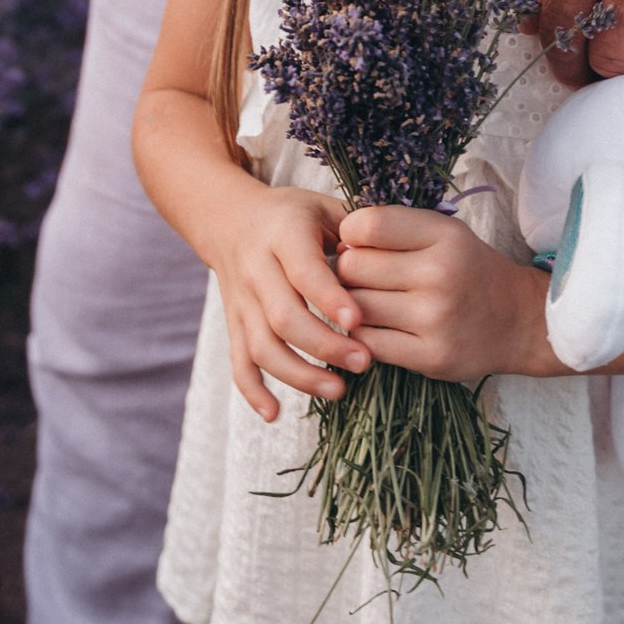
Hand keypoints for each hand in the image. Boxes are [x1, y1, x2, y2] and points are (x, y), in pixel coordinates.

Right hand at [204, 186, 369, 422]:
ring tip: (339, 390)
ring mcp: (241, 301)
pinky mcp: (233, 324)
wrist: (231, 220)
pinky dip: (253, 391)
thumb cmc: (294, 216)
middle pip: (283, 316)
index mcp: (283, 235)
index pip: (304, 271)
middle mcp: (256, 269)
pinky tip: (275, 414)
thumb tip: (392, 263)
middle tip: (364, 362)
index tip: (359, 321)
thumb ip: (357, 233)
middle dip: (324, 344)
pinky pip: (238, 362)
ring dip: (298, 374)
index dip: (330, 298)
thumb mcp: (324, 208)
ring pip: (261, 346)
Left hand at [336, 206, 558, 383]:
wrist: (521, 321)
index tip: (358, 244)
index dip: (350, 234)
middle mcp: (440, 274)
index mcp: (444, 235)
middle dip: (348, 271)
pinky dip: (364, 336)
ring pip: (355, 307)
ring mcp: (435, 318)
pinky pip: (368, 343)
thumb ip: (396, 230)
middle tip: (364, 277)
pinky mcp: (431, 356)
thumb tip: (337, 245)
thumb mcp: (445, 234)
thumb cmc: (471, 271)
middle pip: (353, 267)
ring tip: (372, 302)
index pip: (368, 225)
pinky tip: (380, 328)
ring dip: (353, 306)